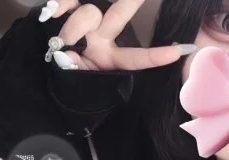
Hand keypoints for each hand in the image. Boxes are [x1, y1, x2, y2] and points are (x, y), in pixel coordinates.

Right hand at [39, 0, 196, 70]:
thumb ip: (76, 72)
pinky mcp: (68, 8)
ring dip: (73, 28)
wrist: (51, 65)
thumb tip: (66, 57)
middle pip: (118, 16)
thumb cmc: (71, 79)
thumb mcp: (79, 83)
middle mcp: (103, 38)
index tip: (178, 53)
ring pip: (88, 13)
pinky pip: (67, 1)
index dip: (154, 56)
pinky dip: (60, 4)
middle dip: (130, 3)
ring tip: (63, 42)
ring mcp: (87, 22)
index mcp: (112, 59)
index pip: (135, 58)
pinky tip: (53, 11)